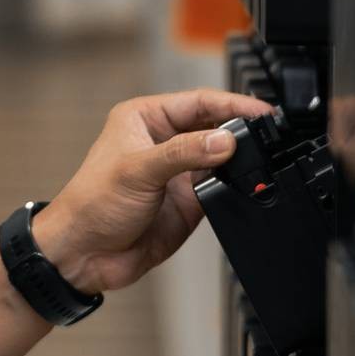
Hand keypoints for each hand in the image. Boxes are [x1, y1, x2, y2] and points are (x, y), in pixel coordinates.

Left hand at [30, 89, 275, 294]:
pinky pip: (222, 187)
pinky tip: (248, 184)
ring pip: (222, 157)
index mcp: (146, 118)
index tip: (261, 111)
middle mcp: (165, 141)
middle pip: (215, 126)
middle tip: (270, 134)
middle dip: (241, 129)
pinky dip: (237, 185)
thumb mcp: (137, 170)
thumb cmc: (92, 202)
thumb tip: (225, 140)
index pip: (199, 101)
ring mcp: (179, 172)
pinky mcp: (190, 201)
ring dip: (241, 158)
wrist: (85, 254)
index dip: (232, 104)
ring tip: (262, 159)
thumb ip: (184, 153)